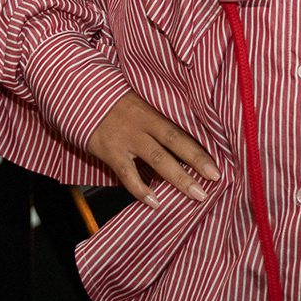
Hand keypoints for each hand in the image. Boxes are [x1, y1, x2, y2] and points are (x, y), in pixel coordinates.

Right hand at [86, 91, 221, 207]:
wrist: (81, 97)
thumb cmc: (116, 103)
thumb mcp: (140, 103)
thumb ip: (158, 120)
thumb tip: (186, 139)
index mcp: (154, 111)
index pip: (182, 129)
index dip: (201, 146)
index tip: (219, 161)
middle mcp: (143, 124)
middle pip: (175, 142)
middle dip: (197, 161)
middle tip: (215, 179)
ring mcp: (127, 138)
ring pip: (157, 159)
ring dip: (178, 178)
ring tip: (195, 195)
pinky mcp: (110, 151)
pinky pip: (127, 174)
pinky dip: (141, 189)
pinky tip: (155, 203)